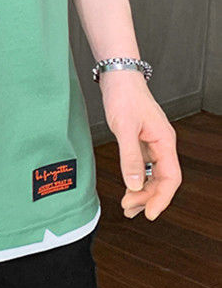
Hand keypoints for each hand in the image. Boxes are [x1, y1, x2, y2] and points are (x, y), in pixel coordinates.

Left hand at [99, 70, 181, 220]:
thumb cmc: (124, 94)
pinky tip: (128, 186)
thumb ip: (130, 156)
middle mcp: (161, 142)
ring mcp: (151, 141)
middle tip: (129, 209)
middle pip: (162, 179)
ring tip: (127, 205)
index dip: (161, 198)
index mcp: (164, 140)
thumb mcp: (124, 127)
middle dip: (147, 197)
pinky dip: (136, 177)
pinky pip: (143, 164)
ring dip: (141, 190)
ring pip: (152, 173)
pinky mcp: (140, 138)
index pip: (170, 178)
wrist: (117, 74)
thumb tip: (134, 184)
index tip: (149, 213)